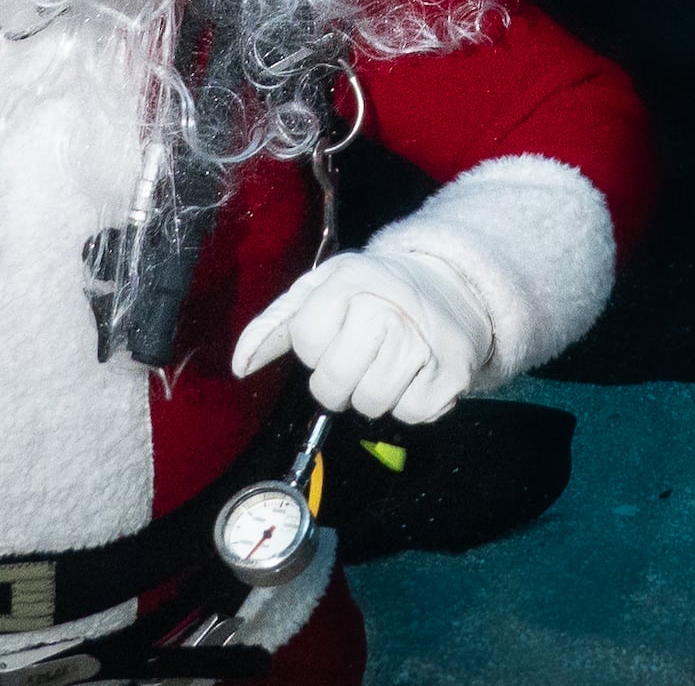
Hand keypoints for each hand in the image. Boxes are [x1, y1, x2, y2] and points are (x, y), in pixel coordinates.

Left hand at [230, 247, 495, 425]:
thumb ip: (276, 325)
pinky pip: (409, 414)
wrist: (453, 286)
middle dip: (338, 380)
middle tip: (359, 355)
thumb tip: (241, 366)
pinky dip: (408, 401)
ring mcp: (423, 342)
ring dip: (372, 393)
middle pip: (333, 383)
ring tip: (387, 363)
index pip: (306, 340)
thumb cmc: (375, 292)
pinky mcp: (451, 374)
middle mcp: (389, 308)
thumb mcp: (322, 290)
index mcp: (351, 281)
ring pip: (370, 404)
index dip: (314, 346)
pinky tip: (414, 372)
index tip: (335, 330)